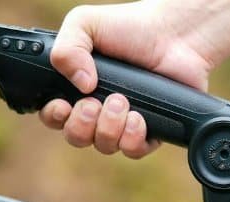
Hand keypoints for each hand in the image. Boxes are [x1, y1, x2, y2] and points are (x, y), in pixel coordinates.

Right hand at [40, 2, 217, 158]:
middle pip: (76, 138)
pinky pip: (133, 151)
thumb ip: (66, 48)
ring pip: (104, 146)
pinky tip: (137, 117)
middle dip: (81, 125)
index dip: (54, 117)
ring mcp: (123, 123)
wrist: (175, 34)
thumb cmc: (130, 27)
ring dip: (108, 127)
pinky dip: (131, 138)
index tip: (62, 106)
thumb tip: (80, 85)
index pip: (54, 116)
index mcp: (76, 88)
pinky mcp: (149, 131)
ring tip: (121, 101)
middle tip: (94, 103)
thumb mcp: (85, 23)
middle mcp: (98, 110)